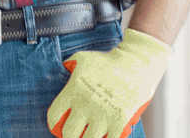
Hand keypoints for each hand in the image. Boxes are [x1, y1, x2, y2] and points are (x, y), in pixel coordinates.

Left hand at [46, 28, 172, 137]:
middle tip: (74, 133)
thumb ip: (70, 65)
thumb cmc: (109, 61)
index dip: (54, 123)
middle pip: (69, 133)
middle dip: (70, 135)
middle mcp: (85, 105)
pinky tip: (106, 135)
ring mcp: (102, 115)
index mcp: (73, 91)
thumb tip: (65, 68)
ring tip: (89, 134)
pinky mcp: (119, 121)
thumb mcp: (83, 58)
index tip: (57, 126)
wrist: (136, 63)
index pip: (54, 115)